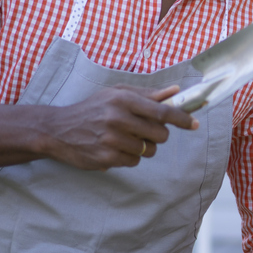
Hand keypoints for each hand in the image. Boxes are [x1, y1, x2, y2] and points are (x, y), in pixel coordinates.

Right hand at [38, 84, 198, 169]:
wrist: (57, 130)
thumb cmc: (92, 109)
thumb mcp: (116, 94)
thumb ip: (147, 94)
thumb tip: (175, 91)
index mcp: (122, 99)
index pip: (161, 111)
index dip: (182, 118)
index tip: (195, 124)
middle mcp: (117, 118)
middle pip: (160, 135)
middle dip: (159, 135)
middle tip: (145, 130)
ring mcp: (112, 140)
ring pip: (149, 150)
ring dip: (144, 147)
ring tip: (125, 138)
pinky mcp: (107, 158)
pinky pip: (135, 161)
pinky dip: (130, 156)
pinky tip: (115, 148)